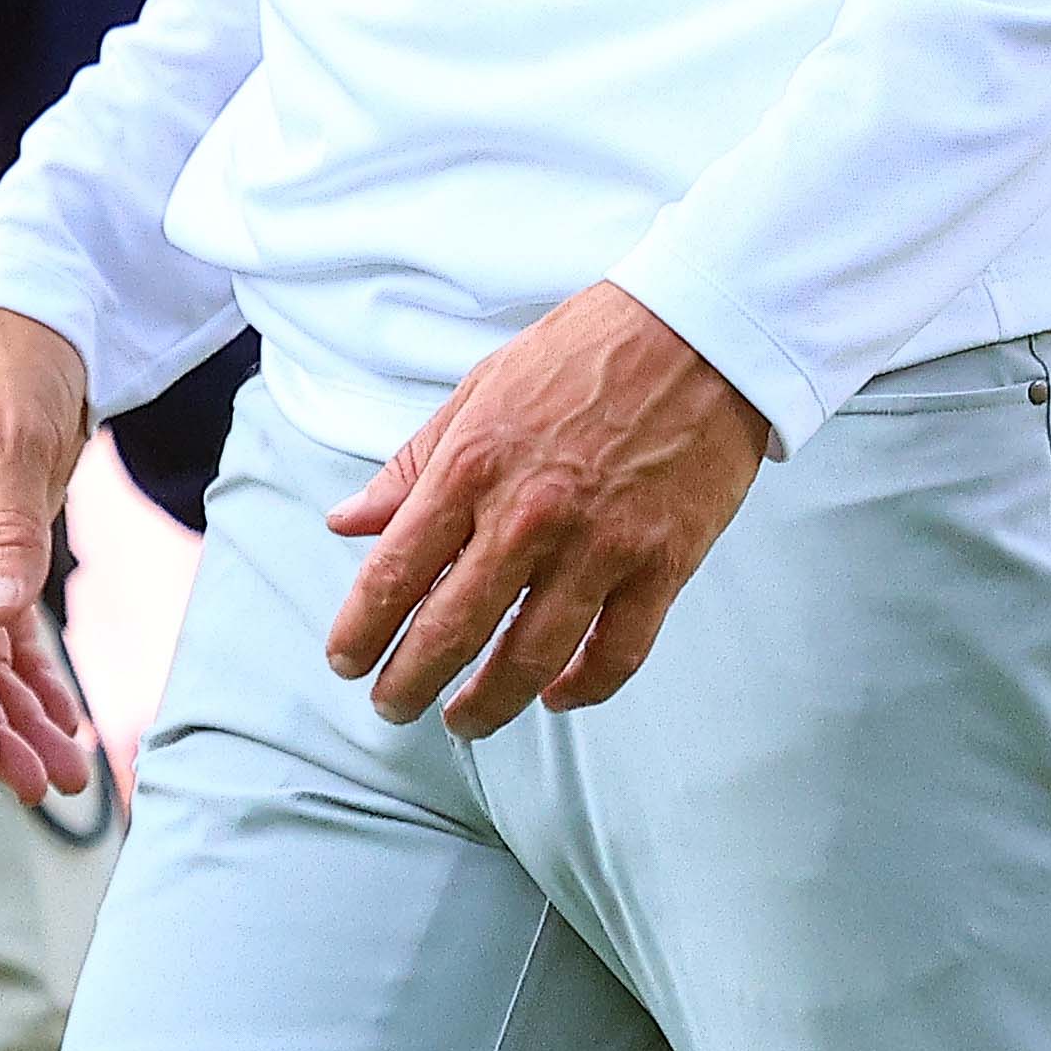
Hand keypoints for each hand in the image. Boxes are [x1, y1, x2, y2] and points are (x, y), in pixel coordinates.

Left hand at [324, 283, 770, 734]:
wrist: (703, 330)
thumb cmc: (589, 349)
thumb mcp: (482, 388)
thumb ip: (414, 464)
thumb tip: (349, 522)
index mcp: (473, 465)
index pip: (393, 573)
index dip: (360, 631)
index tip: (347, 660)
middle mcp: (530, 515)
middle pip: (449, 631)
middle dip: (408, 684)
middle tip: (392, 706)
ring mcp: (600, 546)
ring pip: (529, 660)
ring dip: (487, 704)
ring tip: (464, 720)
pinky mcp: (663, 564)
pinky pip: (617, 654)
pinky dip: (583, 688)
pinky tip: (558, 696)